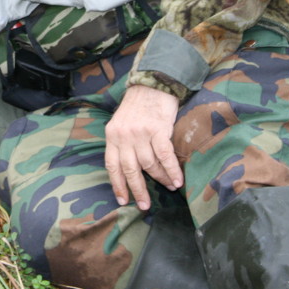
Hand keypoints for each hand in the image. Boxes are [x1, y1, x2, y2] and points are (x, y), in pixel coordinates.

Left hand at [103, 84, 182, 210]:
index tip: (123, 201)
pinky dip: (171, 171)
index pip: (112, 165)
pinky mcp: (158, 130)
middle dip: (138, 190)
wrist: (153, 83)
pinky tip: (177, 181)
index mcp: (112, 135)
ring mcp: (140, 133)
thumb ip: (121, 142)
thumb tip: (128, 169)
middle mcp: (124, 136)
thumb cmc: (138, 105)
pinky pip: (165, 156)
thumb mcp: (120, 122)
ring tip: (169, 188)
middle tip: (145, 206)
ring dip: (160, 179)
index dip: (117, 185)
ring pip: (149, 165)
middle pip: (130, 169)